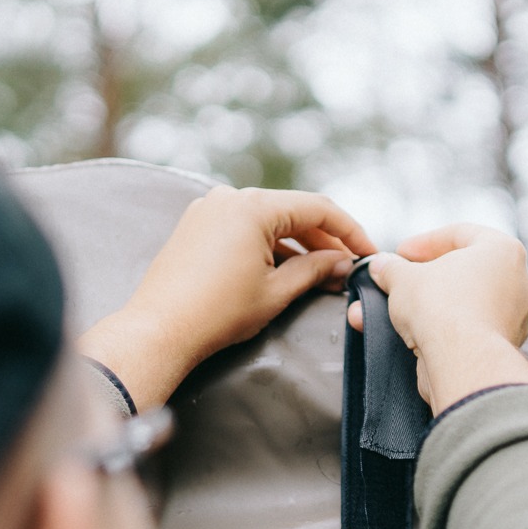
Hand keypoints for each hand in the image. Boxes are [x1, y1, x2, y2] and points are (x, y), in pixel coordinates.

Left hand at [80, 186, 375, 410]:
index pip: (318, 208)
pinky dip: (267, 245)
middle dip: (323, 240)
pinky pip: (243, 227)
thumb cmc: (217, 313)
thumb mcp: (276, 292)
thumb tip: (342, 262)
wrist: (159, 330)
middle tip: (347, 268)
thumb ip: (315, 269)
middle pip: (293, 212)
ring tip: (320, 274)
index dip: (350, 231)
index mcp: (253, 206)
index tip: (367, 253)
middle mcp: (229, 198)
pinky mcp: (196, 226)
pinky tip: (284, 270)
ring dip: (296, 244)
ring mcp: (209, 209)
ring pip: (268, 220)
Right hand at [348, 224, 527, 412]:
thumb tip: (383, 266)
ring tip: (395, 311)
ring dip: (431, 305)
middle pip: (465, 271)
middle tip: (400, 281)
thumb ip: (392, 268)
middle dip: (426, 277)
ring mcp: (514, 317)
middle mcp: (518, 282)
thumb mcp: (403, 277)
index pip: (460, 234)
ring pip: (465, 303)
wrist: (461, 361)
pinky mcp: (501, 347)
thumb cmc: (443, 308)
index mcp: (504, 251)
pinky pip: (468, 330)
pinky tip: (412, 334)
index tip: (400, 254)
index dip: (423, 243)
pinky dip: (442, 330)